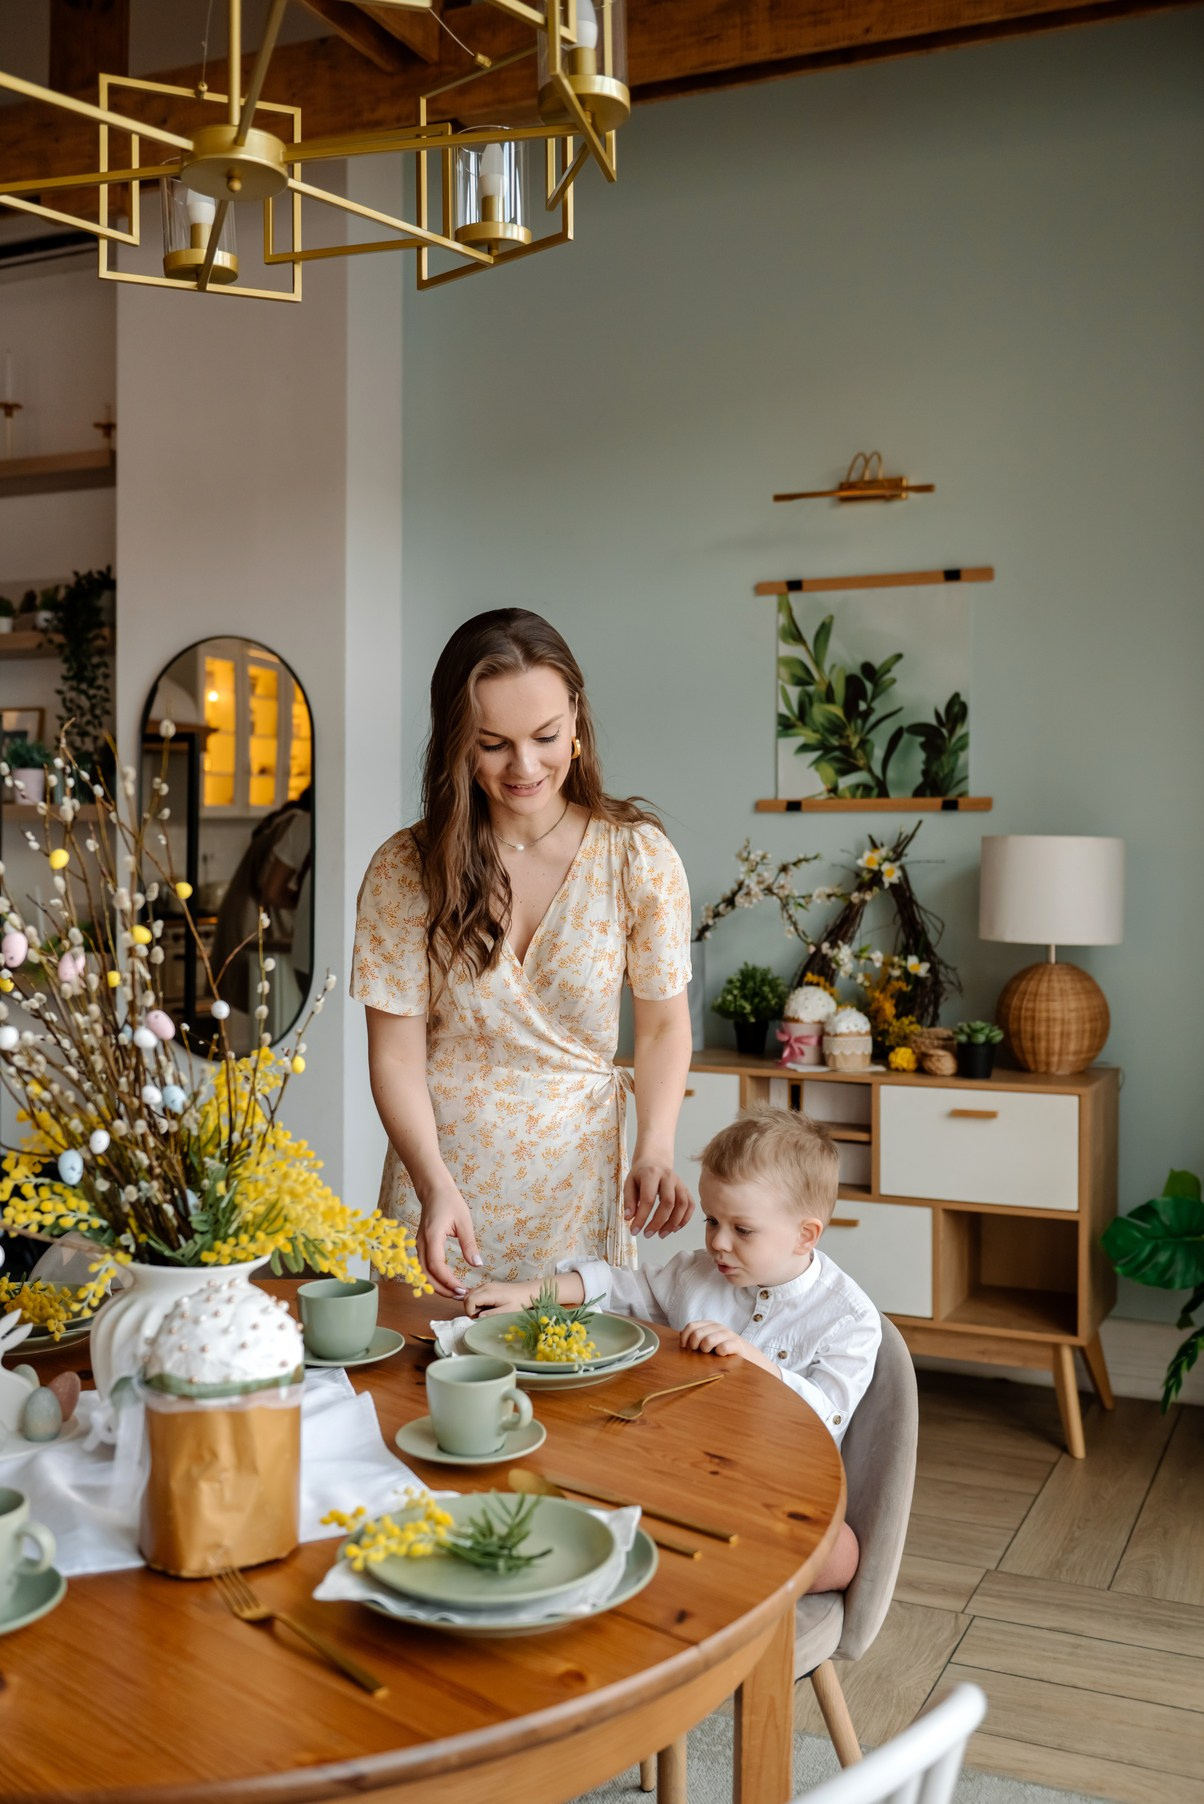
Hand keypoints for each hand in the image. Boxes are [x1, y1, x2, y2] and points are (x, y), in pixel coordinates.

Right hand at [416, 1185, 481, 1299]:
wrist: (434, 1190)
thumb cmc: (450, 1202)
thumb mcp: (464, 1222)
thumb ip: (469, 1244)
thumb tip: (478, 1265)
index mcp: (432, 1237)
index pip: (436, 1266)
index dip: (448, 1281)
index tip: (462, 1289)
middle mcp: (421, 1243)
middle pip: (426, 1274)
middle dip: (442, 1288)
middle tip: (460, 1296)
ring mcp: (418, 1245)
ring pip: (423, 1273)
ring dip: (437, 1285)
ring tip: (454, 1292)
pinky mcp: (420, 1246)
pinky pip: (423, 1267)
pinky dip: (433, 1278)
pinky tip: (446, 1282)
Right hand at [464, 1280, 537, 1317]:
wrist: (528, 1291)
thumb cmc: (520, 1302)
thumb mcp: (507, 1312)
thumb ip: (491, 1314)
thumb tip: (477, 1317)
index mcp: (489, 1292)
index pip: (469, 1300)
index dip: (470, 1312)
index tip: (478, 1319)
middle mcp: (485, 1286)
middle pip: (467, 1297)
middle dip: (470, 1309)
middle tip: (481, 1317)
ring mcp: (486, 1286)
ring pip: (470, 1295)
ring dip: (473, 1306)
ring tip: (485, 1313)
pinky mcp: (489, 1287)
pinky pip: (476, 1294)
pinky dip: (477, 1302)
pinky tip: (487, 1308)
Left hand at [623, 1156, 693, 1237]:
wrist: (655, 1161)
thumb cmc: (641, 1175)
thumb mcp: (629, 1183)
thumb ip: (629, 1200)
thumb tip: (629, 1218)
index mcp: (651, 1173)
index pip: (648, 1198)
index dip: (642, 1217)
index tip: (634, 1230)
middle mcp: (668, 1176)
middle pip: (668, 1202)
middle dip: (658, 1222)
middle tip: (647, 1234)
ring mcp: (679, 1182)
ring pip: (682, 1205)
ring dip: (673, 1223)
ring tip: (661, 1234)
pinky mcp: (686, 1188)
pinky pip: (690, 1205)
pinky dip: (685, 1219)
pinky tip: (674, 1228)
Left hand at [679, 1319, 750, 1359]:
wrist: (747, 1354)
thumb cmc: (724, 1347)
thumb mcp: (709, 1339)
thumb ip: (696, 1336)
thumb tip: (680, 1335)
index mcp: (709, 1324)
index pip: (691, 1326)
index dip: (685, 1337)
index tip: (684, 1347)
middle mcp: (718, 1327)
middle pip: (697, 1334)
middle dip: (694, 1345)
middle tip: (698, 1352)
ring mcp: (728, 1334)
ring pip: (708, 1340)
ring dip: (705, 1349)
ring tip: (710, 1353)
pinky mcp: (736, 1344)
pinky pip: (722, 1348)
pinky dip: (719, 1353)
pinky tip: (721, 1355)